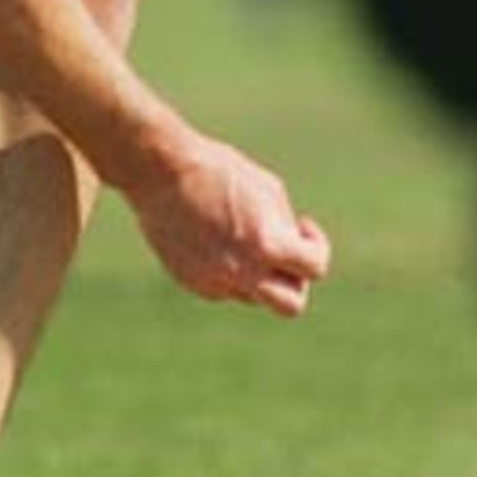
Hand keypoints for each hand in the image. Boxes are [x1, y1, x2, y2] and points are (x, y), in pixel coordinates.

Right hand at [126, 129, 330, 318]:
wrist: (159, 173)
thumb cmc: (216, 170)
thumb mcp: (266, 189)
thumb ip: (284, 224)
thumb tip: (290, 244)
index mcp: (266, 244)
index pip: (314, 269)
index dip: (317, 247)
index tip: (302, 226)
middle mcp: (241, 271)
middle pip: (290, 306)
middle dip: (295, 283)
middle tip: (282, 255)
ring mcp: (213, 281)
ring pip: (252, 294)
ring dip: (258, 273)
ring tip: (240, 235)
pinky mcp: (191, 282)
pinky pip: (222, 286)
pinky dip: (226, 269)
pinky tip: (210, 235)